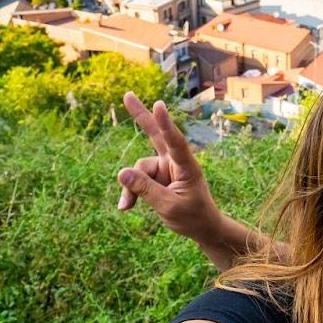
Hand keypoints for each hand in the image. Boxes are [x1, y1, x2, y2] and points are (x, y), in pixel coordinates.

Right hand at [116, 92, 223, 248]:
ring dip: (130, 187)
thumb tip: (121, 172)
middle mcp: (175, 161)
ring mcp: (165, 167)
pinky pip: (137, 179)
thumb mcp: (168, 206)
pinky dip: (131, 191)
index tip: (159, 105)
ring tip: (125, 208)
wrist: (201, 227)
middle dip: (141, 116)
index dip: (166, 124)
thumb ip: (145, 189)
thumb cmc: (192, 216)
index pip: (176, 142)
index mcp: (187, 166)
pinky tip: (125, 208)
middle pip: (156, 134)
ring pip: (139, 169)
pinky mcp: (156, 175)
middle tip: (127, 94)